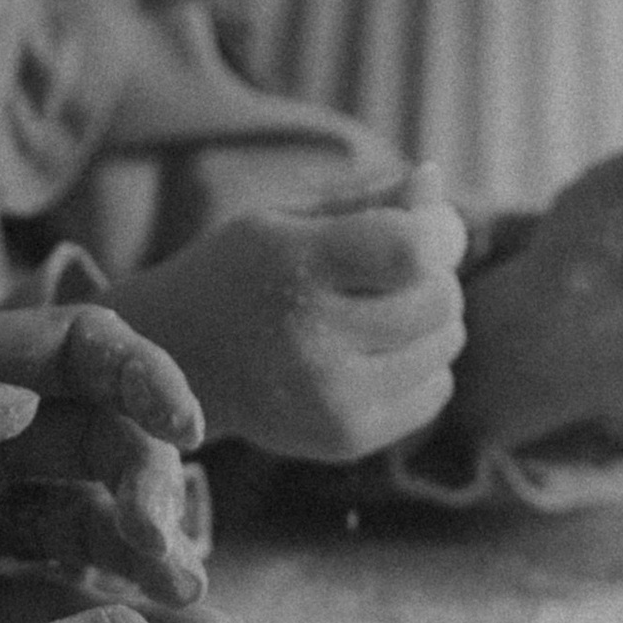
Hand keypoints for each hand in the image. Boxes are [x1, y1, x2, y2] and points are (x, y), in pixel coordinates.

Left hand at [0, 307, 211, 622]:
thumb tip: (11, 404)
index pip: (68, 348)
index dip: (136, 373)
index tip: (179, 422)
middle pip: (96, 441)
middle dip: (146, 478)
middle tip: (160, 537)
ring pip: (84, 526)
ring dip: (142, 551)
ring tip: (182, 590)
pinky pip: (44, 606)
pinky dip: (106, 618)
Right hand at [112, 167, 470, 459]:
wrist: (179, 361)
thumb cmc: (241, 273)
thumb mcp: (284, 217)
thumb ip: (364, 201)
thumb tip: (435, 184)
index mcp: (291, 266)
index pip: (411, 250)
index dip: (435, 234)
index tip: (422, 229)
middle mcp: (309, 339)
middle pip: (438, 299)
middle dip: (435, 276)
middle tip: (400, 272)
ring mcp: (328, 397)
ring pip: (443, 346)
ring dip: (432, 322)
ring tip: (382, 311)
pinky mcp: (344, 438)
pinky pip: (433, 393)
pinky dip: (424, 367)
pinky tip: (378, 352)